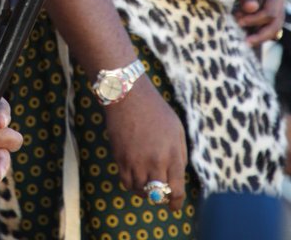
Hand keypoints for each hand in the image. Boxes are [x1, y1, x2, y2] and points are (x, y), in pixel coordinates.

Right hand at [103, 77, 186, 212]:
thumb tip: (176, 177)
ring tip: (147, 183)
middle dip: (161, 197)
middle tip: (161, 194)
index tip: (174, 206)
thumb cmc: (155, 110)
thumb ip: (180, 155)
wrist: (128, 94)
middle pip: (159, 194)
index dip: (176, 202)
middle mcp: (155, 161)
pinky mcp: (120, 158)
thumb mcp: (177, 130)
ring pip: (141, 191)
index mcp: (172, 154)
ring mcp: (136, 161)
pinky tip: (135, 177)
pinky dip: (132, 184)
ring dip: (145, 191)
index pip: (176, 190)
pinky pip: (127, 183)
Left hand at [234, 0, 285, 46]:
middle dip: (261, 34)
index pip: (270, 11)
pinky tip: (250, 35)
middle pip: (276, 23)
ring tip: (245, 39)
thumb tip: (251, 9)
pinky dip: (261, 31)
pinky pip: (270, 25)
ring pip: (275, 27)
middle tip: (245, 41)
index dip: (255, 20)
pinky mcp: (270, 9)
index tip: (239, 22)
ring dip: (260, 34)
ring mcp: (277, 4)